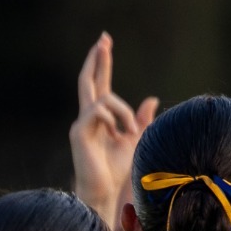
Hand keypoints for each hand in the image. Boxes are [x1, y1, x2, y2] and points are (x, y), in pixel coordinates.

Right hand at [70, 33, 157, 218]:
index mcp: (100, 117)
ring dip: (124, 110)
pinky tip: (122, 132)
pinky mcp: (79, 132)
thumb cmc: (118, 169)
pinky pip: (98, 111)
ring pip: (103, 97)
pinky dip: (115, 117)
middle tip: (104, 39)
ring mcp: (81, 123)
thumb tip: (151, 100)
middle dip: (96, 59)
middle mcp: (87, 116)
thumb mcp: (136, 139)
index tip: (105, 43)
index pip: (99, 84)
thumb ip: (141, 119)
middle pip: (88, 81)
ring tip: (133, 130)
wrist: (105, 192)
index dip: (102, 64)